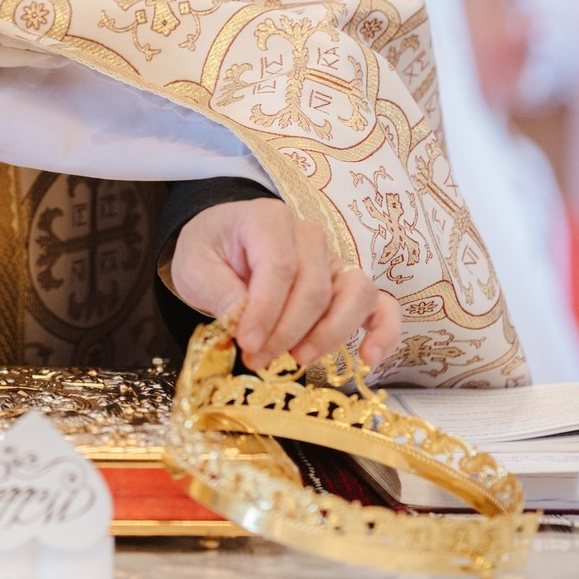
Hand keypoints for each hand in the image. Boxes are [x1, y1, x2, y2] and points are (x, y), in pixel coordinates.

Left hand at [168, 198, 402, 370]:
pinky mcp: (347, 285)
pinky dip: (382, 332)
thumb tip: (244, 323)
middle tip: (257, 359)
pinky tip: (368, 360)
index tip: (246, 343)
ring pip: (355, 294)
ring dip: (329, 334)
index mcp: (269, 219)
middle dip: (286, 333)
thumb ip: (218, 291)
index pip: (280, 267)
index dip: (266, 311)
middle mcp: (309, 235)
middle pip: (314, 288)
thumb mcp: (195, 267)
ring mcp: (334, 259)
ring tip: (297, 359)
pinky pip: (381, 305)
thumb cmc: (210, 253)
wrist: (223, 246)